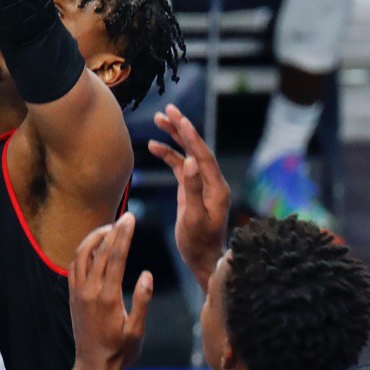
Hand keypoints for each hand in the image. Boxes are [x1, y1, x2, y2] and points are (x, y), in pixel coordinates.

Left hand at [68, 214, 152, 369]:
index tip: (131, 218)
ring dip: (94, 238)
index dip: (124, 235)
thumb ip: (142, 302)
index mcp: (108, 298)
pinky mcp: (73, 296)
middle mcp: (90, 291)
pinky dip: (83, 252)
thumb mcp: (137, 331)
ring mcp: (79, 293)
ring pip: (81, 255)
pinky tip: (94, 247)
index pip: (116, 257)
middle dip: (113, 231)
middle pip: (100, 252)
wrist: (93, 366)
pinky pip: (74, 267)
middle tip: (126, 216)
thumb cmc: (120, 351)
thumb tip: (146, 275)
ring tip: (109, 228)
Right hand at [147, 104, 230, 289]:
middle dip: (181, 128)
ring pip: (187, 154)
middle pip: (196, 148)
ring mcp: (201, 184)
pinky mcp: (191, 190)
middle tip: (167, 110)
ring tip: (158, 120)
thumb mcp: (193, 218)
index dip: (191, 135)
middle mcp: (211, 182)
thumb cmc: (198, 243)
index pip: (203, 154)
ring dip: (173, 138)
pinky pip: (179, 167)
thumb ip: (192, 189)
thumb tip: (191, 161)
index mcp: (216, 187)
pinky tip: (153, 147)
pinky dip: (168, 155)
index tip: (179, 118)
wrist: (203, 259)